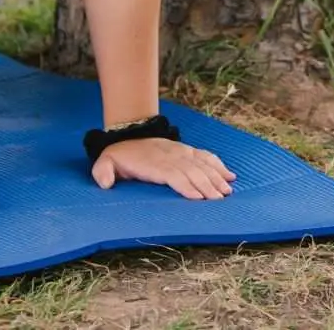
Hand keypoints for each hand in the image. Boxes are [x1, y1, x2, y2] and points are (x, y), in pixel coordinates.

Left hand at [91, 137, 236, 199]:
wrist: (129, 133)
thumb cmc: (119, 155)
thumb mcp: (104, 162)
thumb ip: (103, 172)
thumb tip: (105, 183)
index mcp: (152, 164)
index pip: (172, 174)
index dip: (185, 185)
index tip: (198, 198)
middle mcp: (170, 156)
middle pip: (191, 171)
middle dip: (206, 186)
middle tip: (219, 200)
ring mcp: (181, 152)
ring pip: (202, 164)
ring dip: (215, 177)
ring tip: (227, 191)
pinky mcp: (187, 150)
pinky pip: (205, 156)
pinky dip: (218, 165)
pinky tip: (229, 175)